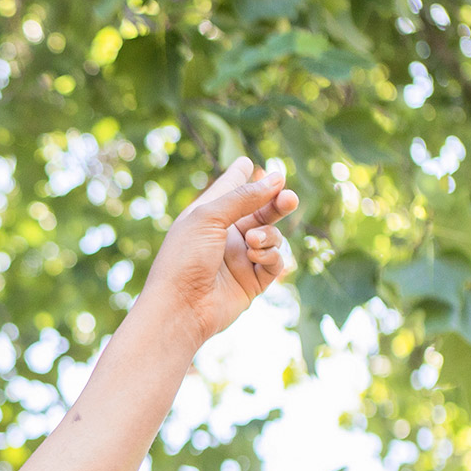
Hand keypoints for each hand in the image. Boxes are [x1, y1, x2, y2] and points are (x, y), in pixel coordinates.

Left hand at [144, 156, 299, 347]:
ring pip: (272, 236)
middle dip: (276, 203)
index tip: (246, 163)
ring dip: (268, 234)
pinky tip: (255, 256)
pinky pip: (274, 261)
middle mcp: (225, 235)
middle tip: (288, 198)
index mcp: (208, 216)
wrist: (181, 307)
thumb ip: (243, 197)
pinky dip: (270, 255)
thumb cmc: (184, 258)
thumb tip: (276, 179)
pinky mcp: (252, 281)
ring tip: (253, 240)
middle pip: (261, 211)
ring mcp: (240, 258)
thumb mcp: (209, 217)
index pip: (228, 191)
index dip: (240, 177)